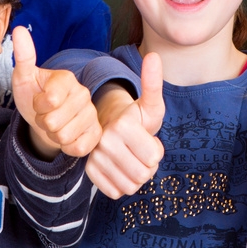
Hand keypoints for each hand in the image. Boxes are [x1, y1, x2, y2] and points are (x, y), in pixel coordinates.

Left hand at [10, 28, 100, 158]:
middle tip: (46, 115)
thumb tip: (19, 29)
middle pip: (53, 122)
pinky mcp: (96, 133)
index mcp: (67, 79)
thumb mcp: (24, 78)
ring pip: (64, 137)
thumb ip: (24, 56)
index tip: (38, 101)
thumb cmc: (34, 97)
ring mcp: (92, 114)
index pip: (48, 101)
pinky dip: (66, 147)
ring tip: (55, 125)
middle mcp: (84, 94)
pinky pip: (78, 148)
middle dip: (43, 123)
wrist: (45, 120)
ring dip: (53, 136)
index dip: (37, 106)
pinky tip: (66, 136)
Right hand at [85, 53, 165, 198]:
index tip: (146, 139)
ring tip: (131, 159)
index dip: (156, 151)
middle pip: (143, 174)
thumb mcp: (149, 103)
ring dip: (136, 176)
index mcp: (122, 125)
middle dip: (148, 166)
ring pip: (130, 186)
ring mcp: (95, 158)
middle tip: (140, 151)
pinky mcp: (90, 173)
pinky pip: (116, 192)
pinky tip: (120, 169)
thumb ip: (153, 83)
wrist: (108, 128)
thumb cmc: (135, 118)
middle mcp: (104, 141)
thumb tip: (154, 55)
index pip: (155, 158)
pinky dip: (122, 184)